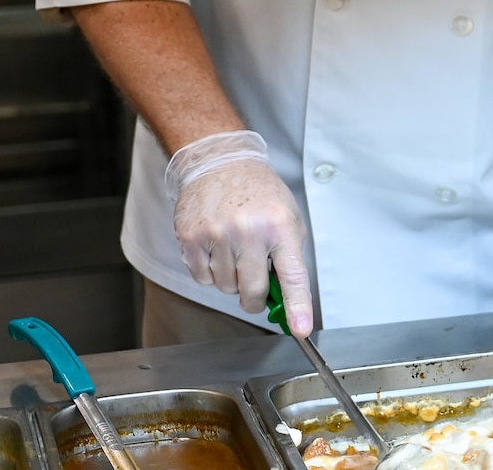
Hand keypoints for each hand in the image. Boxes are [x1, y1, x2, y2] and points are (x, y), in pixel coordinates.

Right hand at [166, 131, 314, 335]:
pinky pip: (202, 278)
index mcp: (280, 226)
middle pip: (253, 291)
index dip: (297, 306)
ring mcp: (218, 235)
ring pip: (226, 287)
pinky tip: (216, 247)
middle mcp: (249, 231)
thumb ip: (288, 256)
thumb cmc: (259, 193)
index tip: (301, 329)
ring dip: (232, 279)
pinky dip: (210, 272)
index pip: (293, 275)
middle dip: (256, 298)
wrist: (221, 163)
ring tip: (235, 249)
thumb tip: (286, 299)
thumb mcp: (288, 217)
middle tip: (256, 289)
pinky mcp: (191, 239)